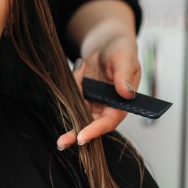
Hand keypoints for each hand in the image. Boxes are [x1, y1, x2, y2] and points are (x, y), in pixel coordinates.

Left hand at [57, 35, 140, 149]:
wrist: (107, 45)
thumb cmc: (121, 51)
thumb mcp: (125, 59)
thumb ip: (124, 76)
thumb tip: (126, 93)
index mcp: (120, 105)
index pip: (108, 122)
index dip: (95, 130)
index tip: (82, 137)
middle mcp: (105, 108)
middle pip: (89, 126)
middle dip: (75, 134)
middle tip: (61, 142)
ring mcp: (91, 103)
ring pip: (76, 113)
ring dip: (69, 106)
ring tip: (80, 70)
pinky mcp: (81, 96)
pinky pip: (70, 97)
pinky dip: (70, 86)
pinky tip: (80, 68)